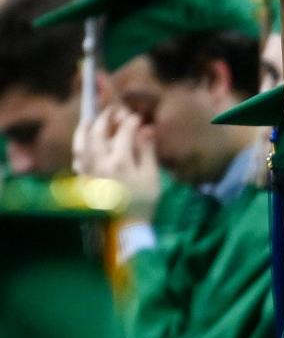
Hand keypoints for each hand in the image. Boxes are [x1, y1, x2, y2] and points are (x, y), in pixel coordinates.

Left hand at [74, 105, 160, 221]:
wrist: (125, 226)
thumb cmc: (143, 202)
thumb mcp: (151, 176)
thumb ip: (146, 150)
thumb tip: (146, 129)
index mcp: (119, 161)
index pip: (123, 132)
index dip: (130, 121)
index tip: (137, 117)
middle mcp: (99, 162)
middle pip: (98, 132)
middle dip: (105, 118)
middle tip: (114, 111)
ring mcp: (88, 170)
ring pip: (81, 143)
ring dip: (85, 128)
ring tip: (90, 119)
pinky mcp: (83, 178)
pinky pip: (77, 157)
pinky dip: (80, 146)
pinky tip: (85, 143)